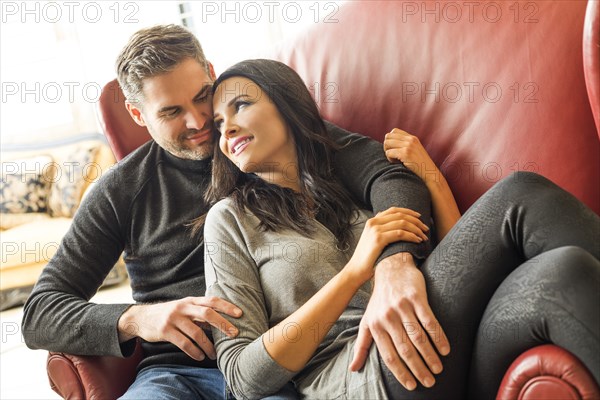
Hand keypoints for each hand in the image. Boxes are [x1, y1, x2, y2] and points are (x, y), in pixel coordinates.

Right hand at [118, 296, 241, 360]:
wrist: (142, 318)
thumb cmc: (170, 314)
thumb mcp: (184, 309)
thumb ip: (200, 313)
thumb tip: (222, 322)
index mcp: (190, 300)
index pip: (212, 300)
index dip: (227, 306)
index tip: (240, 314)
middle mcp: (183, 307)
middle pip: (207, 313)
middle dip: (223, 324)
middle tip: (234, 334)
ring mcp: (173, 318)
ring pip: (196, 332)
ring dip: (208, 345)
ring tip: (214, 354)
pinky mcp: (165, 331)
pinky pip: (183, 343)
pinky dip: (194, 351)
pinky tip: (200, 356)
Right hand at [346, 208, 428, 282]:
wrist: (356, 270)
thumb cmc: (368, 259)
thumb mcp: (373, 241)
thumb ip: (383, 232)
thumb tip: (400, 230)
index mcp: (372, 221)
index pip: (394, 210)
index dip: (409, 212)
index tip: (419, 218)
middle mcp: (373, 222)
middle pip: (400, 215)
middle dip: (416, 221)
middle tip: (426, 228)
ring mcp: (375, 230)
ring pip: (402, 223)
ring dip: (416, 229)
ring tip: (424, 236)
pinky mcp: (378, 239)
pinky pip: (400, 234)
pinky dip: (411, 236)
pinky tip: (418, 241)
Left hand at [349, 253, 449, 389]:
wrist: (390, 269)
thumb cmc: (379, 300)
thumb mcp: (367, 321)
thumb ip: (361, 345)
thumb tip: (353, 369)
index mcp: (375, 326)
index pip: (389, 356)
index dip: (401, 373)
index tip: (412, 385)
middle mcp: (387, 317)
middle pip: (405, 349)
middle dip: (418, 368)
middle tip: (429, 382)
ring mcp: (402, 307)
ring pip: (418, 337)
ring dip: (430, 356)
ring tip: (438, 369)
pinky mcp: (416, 298)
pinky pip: (429, 321)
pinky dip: (438, 337)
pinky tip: (445, 349)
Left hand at [383, 129, 439, 183]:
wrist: (430, 173)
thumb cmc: (421, 165)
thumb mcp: (415, 150)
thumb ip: (405, 145)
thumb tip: (388, 143)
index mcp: (412, 138)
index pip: (394, 131)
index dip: (390, 140)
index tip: (394, 149)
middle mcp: (410, 139)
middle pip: (388, 136)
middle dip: (386, 146)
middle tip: (392, 155)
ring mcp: (408, 146)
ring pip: (387, 143)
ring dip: (387, 152)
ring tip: (395, 159)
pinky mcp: (405, 153)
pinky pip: (388, 153)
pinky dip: (390, 159)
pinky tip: (396, 163)